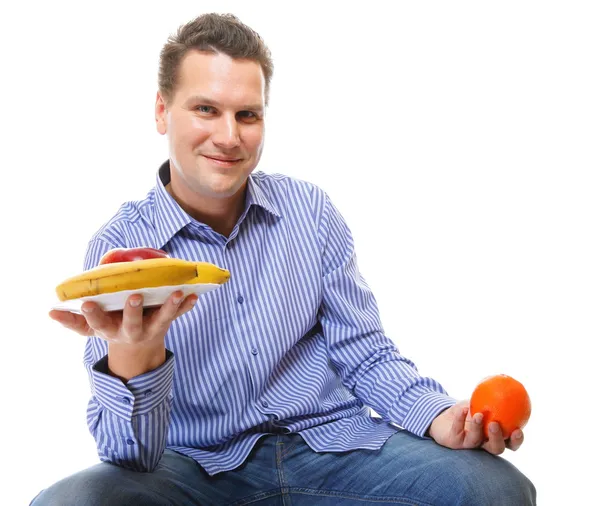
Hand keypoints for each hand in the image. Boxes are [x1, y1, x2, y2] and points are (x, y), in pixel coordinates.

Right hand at [50, 291, 196, 379]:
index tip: (86, 303)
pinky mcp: (167, 321)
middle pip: (131, 323)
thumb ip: (73, 320)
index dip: (92, 314)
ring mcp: (151, 327)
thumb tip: (51, 312)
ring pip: (162, 319)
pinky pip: (179, 314)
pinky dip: (187, 305)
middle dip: (131, 311)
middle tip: (133, 296)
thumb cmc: (111, 326)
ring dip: (169, 306)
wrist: (139, 346)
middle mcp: (130, 330)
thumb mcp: (92, 328)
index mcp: (109, 329)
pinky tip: (195, 294)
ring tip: (177, 292)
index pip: (97, 323)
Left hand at [427, 400, 524, 454]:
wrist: (444, 418)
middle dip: (497, 439)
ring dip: (477, 427)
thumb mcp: (481, 401)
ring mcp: (468, 444)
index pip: (510, 443)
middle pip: (495, 448)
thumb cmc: (468, 409)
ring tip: (478, 415)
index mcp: (495, 437)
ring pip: (475, 441)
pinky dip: (460, 419)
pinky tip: (463, 409)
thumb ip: (494, 396)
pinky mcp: (454, 442)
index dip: (516, 441)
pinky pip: (457, 430)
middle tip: (495, 424)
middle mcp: (483, 444)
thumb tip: (505, 381)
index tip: (518, 430)